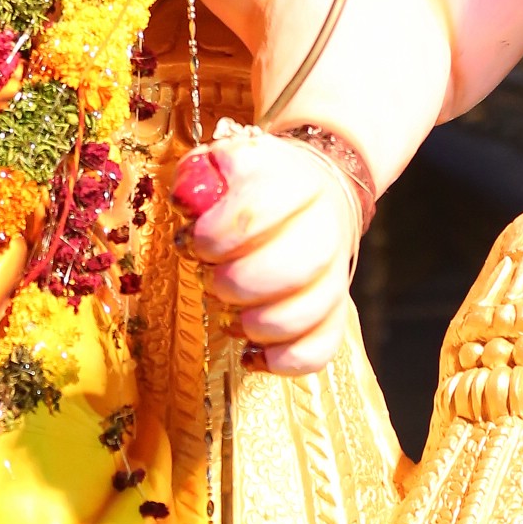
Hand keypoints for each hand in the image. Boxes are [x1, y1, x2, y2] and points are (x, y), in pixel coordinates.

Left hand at [171, 128, 357, 374]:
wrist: (314, 195)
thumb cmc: (252, 184)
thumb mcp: (223, 163)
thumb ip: (199, 176)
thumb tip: (187, 202)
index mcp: (295, 184)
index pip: (258, 211)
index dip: (215, 235)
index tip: (194, 242)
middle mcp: (324, 229)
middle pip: (288, 269)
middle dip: (234, 284)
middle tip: (211, 279)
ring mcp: (335, 276)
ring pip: (304, 316)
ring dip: (253, 324)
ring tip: (229, 314)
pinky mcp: (335, 314)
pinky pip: (319, 350)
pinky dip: (281, 360)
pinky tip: (252, 354)